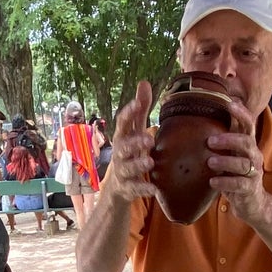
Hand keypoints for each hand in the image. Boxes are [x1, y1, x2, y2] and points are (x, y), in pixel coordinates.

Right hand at [103, 79, 159, 201]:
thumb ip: (140, 109)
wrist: (117, 187)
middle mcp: (119, 154)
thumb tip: (144, 83)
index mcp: (122, 138)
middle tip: (149, 139)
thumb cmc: (130, 153)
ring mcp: (122, 172)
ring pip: (128, 168)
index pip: (122, 123)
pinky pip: (134, 189)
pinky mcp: (127, 188)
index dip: (128, 113)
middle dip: (134, 143)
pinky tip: (154, 189)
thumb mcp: (135, 131)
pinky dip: (143, 189)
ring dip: (138, 164)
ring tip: (150, 162)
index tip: (136, 103)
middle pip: (123, 147)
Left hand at [206, 98, 265, 219]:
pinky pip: (240, 184)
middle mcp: (253, 155)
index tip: (229, 103)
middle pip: (247, 142)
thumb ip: (221, 140)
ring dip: (226, 161)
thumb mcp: (230, 155)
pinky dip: (226, 182)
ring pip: (243, 163)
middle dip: (229, 139)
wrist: (251, 202)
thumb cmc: (235, 174)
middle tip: (210, 141)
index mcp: (248, 145)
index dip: (241, 113)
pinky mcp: (250, 189)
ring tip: (209, 162)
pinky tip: (212, 182)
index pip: (248, 124)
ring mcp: (253, 172)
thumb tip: (198, 119)